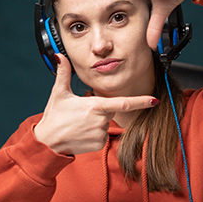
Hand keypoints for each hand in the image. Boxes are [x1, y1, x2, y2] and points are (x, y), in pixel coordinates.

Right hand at [34, 55, 157, 154]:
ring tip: (79, 124)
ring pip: (106, 124)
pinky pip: (102, 136)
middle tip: (81, 113)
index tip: (154, 100)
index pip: (123, 103)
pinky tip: (81, 133)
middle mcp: (100, 121)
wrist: (48, 142)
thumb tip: (60, 56)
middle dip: (100, 110)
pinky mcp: (98, 145)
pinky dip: (94, 134)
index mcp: (95, 106)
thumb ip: (63, 73)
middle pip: (110, 111)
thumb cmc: (54, 118)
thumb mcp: (59, 93)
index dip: (141, 101)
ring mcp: (100, 134)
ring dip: (96, 122)